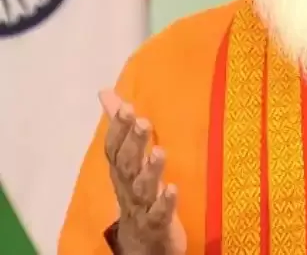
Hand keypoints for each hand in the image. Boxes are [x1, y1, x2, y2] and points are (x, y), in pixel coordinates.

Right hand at [100, 90, 186, 254]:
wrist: (143, 242)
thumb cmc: (138, 192)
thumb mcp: (129, 160)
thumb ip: (120, 126)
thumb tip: (106, 92)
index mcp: (121, 171)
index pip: (114, 148)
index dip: (118, 129)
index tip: (126, 106)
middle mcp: (127, 187)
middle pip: (127, 164)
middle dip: (133, 143)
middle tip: (143, 121)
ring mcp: (141, 207)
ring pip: (142, 188)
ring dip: (150, 170)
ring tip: (160, 151)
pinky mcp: (157, 225)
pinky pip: (159, 214)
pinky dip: (164, 202)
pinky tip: (173, 188)